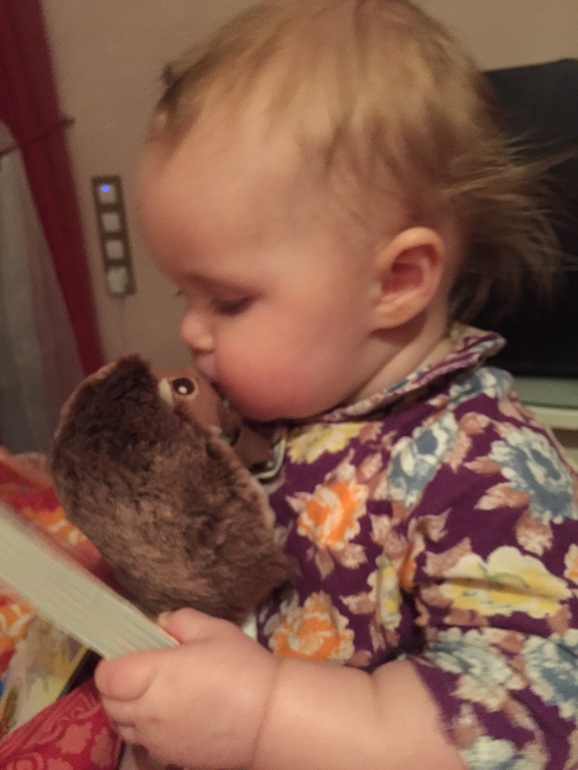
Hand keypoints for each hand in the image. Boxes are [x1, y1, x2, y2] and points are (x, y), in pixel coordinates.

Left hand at [95, 608, 279, 768]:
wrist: (269, 719)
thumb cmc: (241, 667)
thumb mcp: (214, 629)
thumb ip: (180, 620)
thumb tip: (160, 623)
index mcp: (154, 674)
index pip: (107, 676)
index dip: (111, 663)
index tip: (127, 654)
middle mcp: (147, 710)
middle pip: (109, 703)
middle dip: (116, 686)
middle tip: (139, 671)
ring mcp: (157, 739)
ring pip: (122, 726)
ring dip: (127, 710)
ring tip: (152, 694)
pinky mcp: (170, 758)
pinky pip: (143, 743)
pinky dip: (146, 729)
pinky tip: (170, 716)